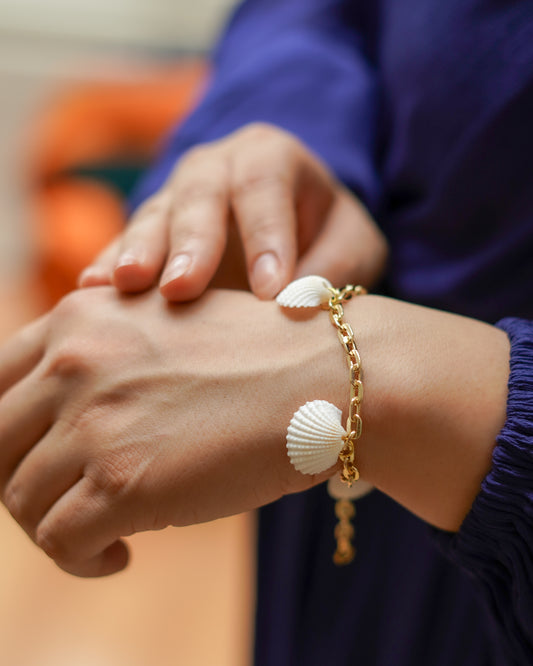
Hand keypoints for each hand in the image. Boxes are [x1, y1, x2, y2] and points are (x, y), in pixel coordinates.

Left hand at [0, 287, 337, 577]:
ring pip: (21, 498)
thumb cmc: (262, 354)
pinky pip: (59, 542)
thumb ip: (108, 354)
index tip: (35, 459)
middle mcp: (74, 361)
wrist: (326, 378)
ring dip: (53, 526)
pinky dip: (81, 560)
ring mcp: (94, 421)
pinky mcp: (123, 482)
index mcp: (81, 316)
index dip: (8, 432)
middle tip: (62, 503)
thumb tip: (69, 412)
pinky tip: (121, 555)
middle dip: (21, 481)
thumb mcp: (168, 326)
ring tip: (103, 532)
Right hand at [78, 123, 387, 299]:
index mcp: (272, 157)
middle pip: (199, 194)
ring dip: (139, 251)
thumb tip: (297, 308)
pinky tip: (93, 290)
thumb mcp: (353, 246)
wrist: (296, 225)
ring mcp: (178, 195)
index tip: (269, 292)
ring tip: (125, 286)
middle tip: (181, 289)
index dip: (265, 235)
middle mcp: (218, 166)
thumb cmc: (328, 235)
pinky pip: (126, 241)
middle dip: (190, 242)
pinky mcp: (153, 228)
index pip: (265, 185)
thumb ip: (334, 270)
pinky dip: (110, 264)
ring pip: (155, 215)